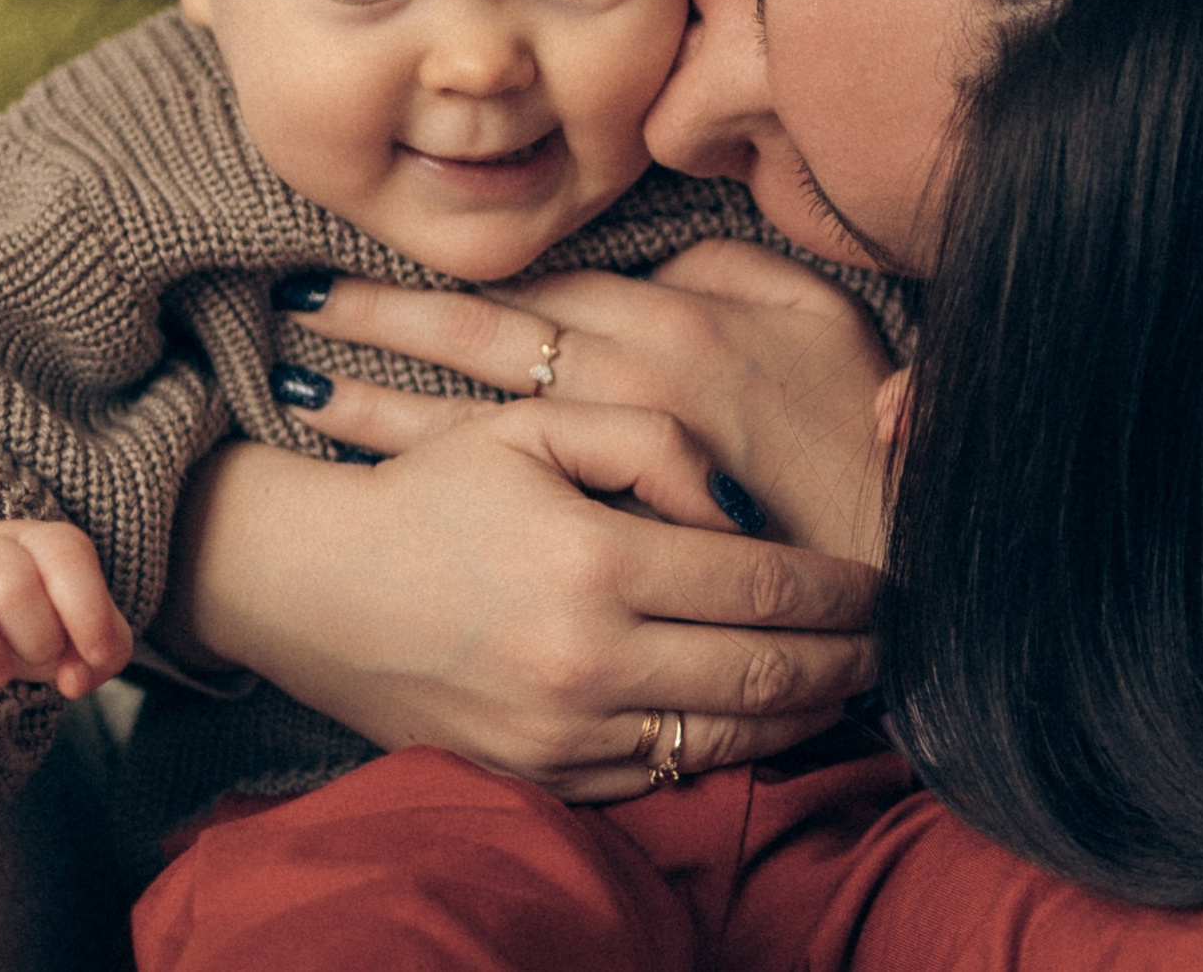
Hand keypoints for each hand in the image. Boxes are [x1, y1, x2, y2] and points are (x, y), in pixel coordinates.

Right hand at [0, 519, 132, 715]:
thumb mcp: (82, 632)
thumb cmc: (35, 625)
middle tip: (36, 660)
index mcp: (35, 541)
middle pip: (9, 580)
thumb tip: (75, 677)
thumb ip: (105, 650)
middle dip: (36, 637)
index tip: (92, 657)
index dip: (88, 611)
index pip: (64, 552)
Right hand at [159, 397, 881, 802]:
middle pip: (763, 674)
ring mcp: (561, 733)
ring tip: (842, 686)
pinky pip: (660, 778)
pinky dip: (720, 753)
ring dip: (800, 717)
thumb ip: (656, 443)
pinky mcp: (538, 776)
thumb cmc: (433, 489)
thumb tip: (740, 512)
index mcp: (596, 562)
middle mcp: (585, 661)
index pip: (763, 585)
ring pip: (724, 740)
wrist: (313, 586)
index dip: (839, 591)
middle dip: (844, 661)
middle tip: (889, 644)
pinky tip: (751, 720)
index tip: (883, 587)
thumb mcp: (537, 424)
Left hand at [280, 240, 897, 561]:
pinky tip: (368, 488)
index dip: (443, 274)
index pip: (532, 284)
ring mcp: (607, 467)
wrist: (894, 564)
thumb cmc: (860, 436)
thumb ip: (735, 274)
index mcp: (672, 323)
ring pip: (470, 420)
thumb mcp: (819, 318)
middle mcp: (625, 382)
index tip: (364, 261)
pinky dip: (429, 488)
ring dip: (379, 404)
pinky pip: (501, 504)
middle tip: (292, 306)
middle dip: (383, 321)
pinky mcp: (608, 541)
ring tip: (295, 387)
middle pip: (478, 339)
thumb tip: (661, 260)